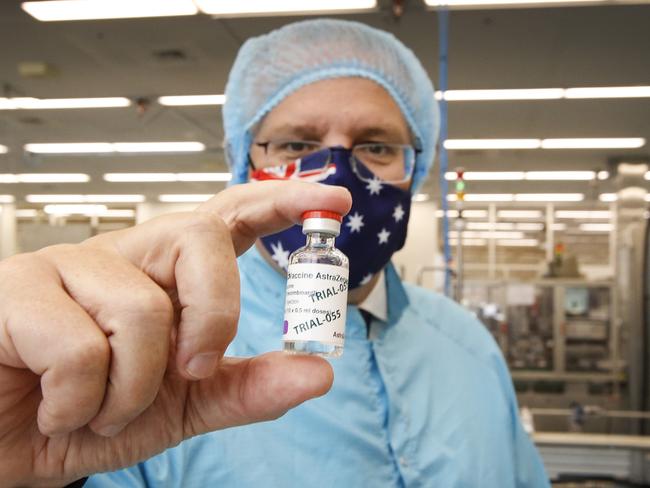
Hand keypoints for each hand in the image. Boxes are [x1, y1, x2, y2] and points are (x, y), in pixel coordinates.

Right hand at [0, 181, 350, 486]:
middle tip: (194, 369)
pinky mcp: (17, 287)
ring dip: (130, 390)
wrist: (10, 447)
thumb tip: (320, 371)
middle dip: (215, 309)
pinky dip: (79, 403)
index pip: (229, 219)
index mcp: (166, 276)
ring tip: (93, 408)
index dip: (281, 202)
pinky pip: (81, 348)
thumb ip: (248, 388)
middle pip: (200, 236)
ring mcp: (69, 264)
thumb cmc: (92, 415)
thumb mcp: (184, 408)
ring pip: (144, 310)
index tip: (334, 199)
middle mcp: (124, 256)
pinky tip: (53, 406)